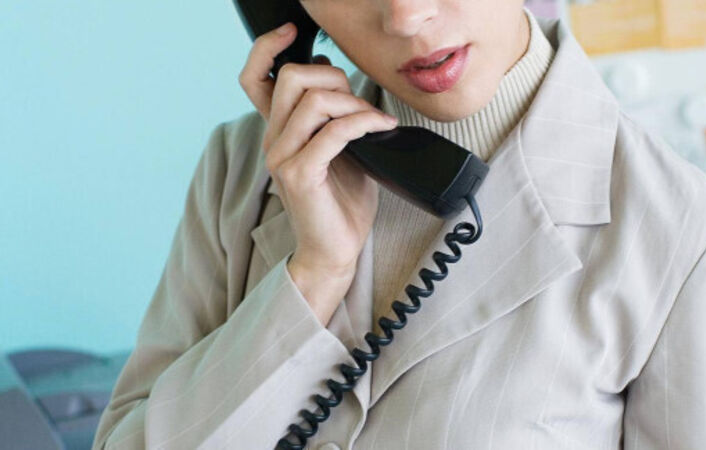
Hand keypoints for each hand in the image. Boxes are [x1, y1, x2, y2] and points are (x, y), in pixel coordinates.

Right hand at [238, 22, 397, 323]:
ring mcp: (282, 158)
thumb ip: (335, 119)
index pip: (254, 78)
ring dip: (354, 104)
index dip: (267, 48)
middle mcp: (273, 140)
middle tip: (359, 101)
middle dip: (332, 76)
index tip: (292, 32)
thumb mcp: (339, 151)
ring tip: (376, 121)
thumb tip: (349, 88)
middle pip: (290, 78)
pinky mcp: (299, 176)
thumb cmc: (340, 202)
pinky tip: (381, 128)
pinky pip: (332, 133)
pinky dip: (363, 123)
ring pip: (312, 101)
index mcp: (279, 131)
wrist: (336, 250)